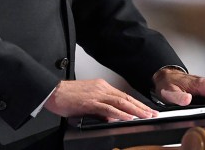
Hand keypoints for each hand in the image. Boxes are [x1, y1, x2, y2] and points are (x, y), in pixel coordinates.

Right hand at [43, 79, 158, 121]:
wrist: (51, 92)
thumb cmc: (65, 96)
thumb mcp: (86, 102)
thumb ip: (99, 109)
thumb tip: (110, 117)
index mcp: (100, 87)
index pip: (122, 95)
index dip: (136, 103)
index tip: (146, 110)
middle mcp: (100, 88)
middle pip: (125, 98)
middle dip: (141, 107)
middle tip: (153, 114)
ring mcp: (96, 94)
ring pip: (120, 102)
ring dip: (135, 110)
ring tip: (146, 116)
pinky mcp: (90, 102)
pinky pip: (108, 108)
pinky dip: (120, 113)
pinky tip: (127, 117)